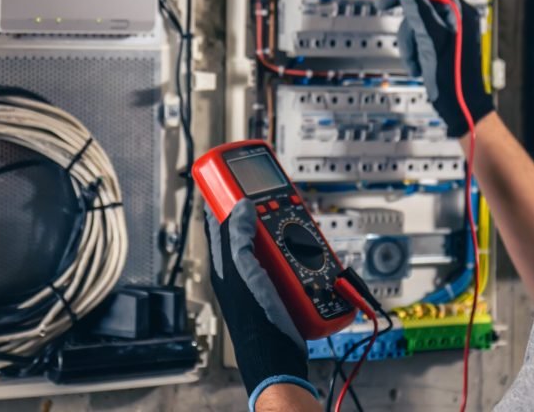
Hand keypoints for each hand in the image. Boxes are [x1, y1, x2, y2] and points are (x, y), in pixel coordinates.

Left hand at [205, 200, 316, 405]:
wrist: (279, 356)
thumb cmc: (254, 319)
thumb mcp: (242, 272)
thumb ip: (238, 238)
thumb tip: (241, 206)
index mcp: (225, 262)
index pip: (219, 221)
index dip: (225, 197)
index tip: (235, 177)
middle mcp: (242, 267)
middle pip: (253, 228)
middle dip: (267, 214)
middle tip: (280, 202)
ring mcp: (263, 277)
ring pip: (277, 243)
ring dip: (290, 235)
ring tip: (300, 231)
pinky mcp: (283, 287)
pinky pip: (294, 262)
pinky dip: (304, 255)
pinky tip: (313, 256)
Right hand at [378, 0, 494, 137]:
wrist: (461, 107)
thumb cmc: (453, 79)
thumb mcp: (432, 43)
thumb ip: (419, 13)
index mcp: (460, 13)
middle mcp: (457, 17)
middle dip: (401, 7)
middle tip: (380, 4)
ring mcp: (449, 30)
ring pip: (416, 21)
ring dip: (408, 40)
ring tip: (414, 60)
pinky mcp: (441, 43)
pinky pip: (418, 36)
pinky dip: (413, 50)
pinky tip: (419, 65)